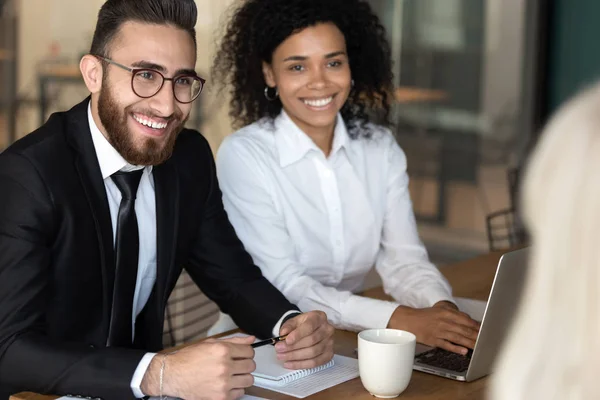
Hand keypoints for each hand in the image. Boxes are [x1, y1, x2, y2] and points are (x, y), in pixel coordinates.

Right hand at [141, 335, 255, 399]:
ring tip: (232, 375)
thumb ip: (234, 340)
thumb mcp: (210, 343)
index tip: (241, 354)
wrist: (173, 375)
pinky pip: (240, 393)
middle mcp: (224, 366)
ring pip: (249, 380)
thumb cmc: (189, 359)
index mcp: (222, 350)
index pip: (250, 351)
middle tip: (236, 364)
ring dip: (242, 377)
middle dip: (245, 364)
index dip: (246, 352)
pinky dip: (235, 389)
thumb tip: (250, 339)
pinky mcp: (221, 397)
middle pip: (251, 366)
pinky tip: (226, 384)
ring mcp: (223, 383)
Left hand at [274, 311, 334, 368]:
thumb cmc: (304, 325)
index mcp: (319, 317)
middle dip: (292, 347)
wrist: (315, 330)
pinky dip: (301, 365)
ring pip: (312, 353)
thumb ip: (288, 326)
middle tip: (279, 349)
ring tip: (281, 356)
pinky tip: (290, 364)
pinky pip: (315, 363)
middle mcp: (327, 330)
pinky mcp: (329, 355)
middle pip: (311, 341)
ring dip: (295, 357)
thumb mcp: (295, 321)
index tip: (286, 340)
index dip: (298, 334)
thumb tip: (283, 334)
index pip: (309, 326)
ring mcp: (330, 343)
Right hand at [388, 302, 479, 354]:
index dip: (477, 326)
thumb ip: (454, 314)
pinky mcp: (433, 340)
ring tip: (479, 347)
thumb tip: (469, 319)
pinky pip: (446, 345)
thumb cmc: (426, 316)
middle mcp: (443, 321)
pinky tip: (464, 351)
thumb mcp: (440, 310)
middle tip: (487, 341)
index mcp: (446, 313)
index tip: (486, 331)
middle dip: (476, 335)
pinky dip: (456, 348)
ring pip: (457, 337)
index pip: (466, 320)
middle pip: (463, 329)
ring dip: (469, 343)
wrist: (408, 320)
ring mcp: (438, 331)